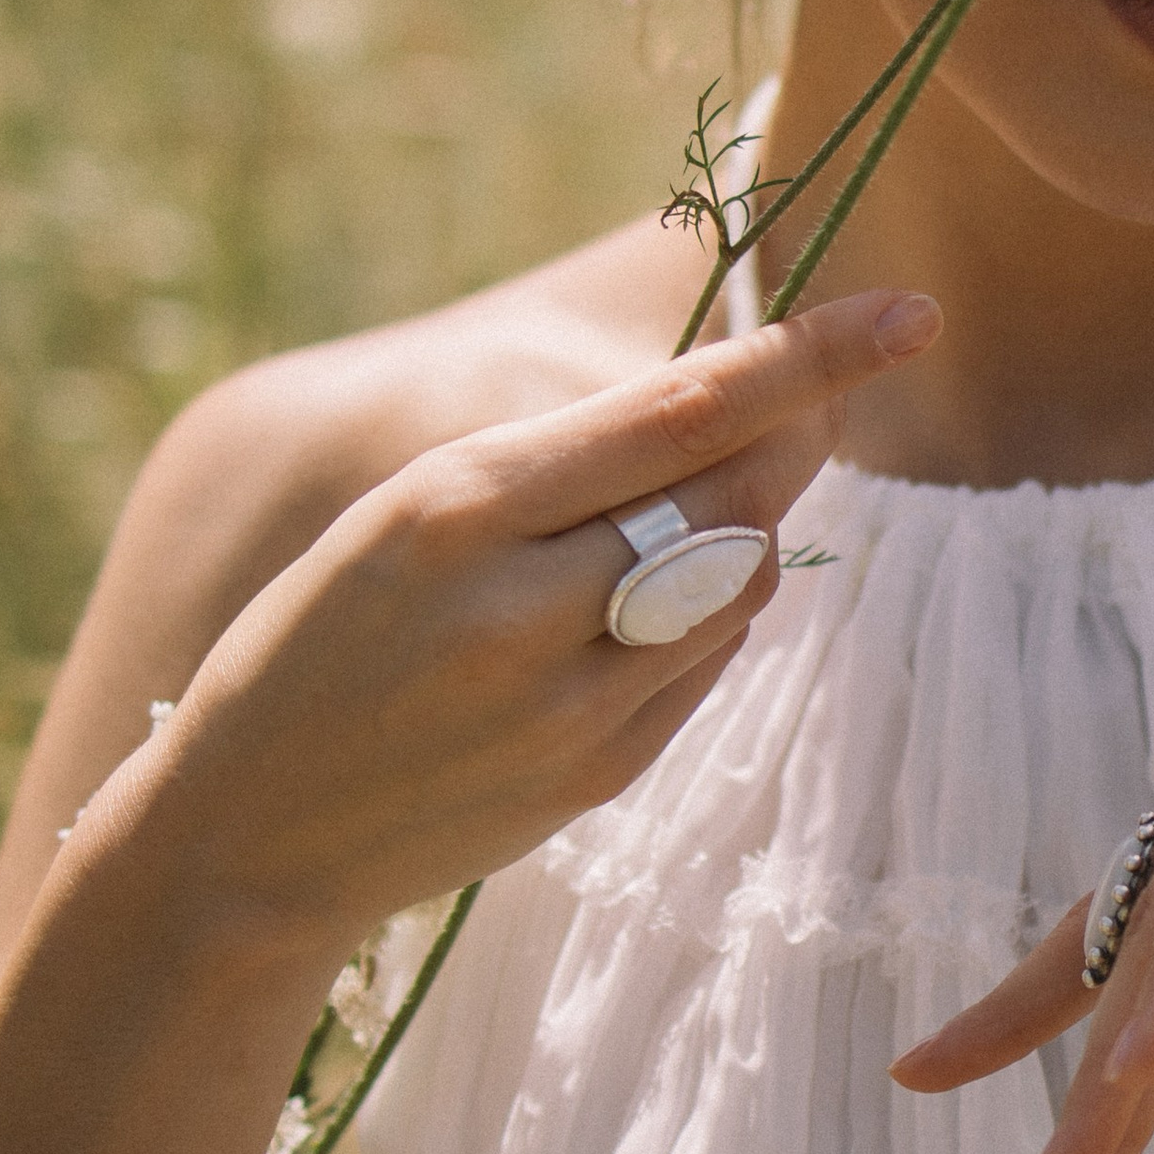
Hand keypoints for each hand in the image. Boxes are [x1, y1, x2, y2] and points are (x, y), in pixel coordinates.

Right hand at [92, 287, 939, 968]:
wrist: (243, 839)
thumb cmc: (318, 643)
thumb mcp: (400, 521)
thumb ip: (557, 472)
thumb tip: (731, 417)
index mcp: (455, 506)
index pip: (680, 409)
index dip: (810, 356)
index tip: (909, 313)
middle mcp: (521, 605)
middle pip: (736, 494)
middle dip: (799, 433)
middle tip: (826, 393)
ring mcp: (565, 706)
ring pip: (740, 584)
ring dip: (749, 531)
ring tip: (680, 519)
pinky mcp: (594, 779)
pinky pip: (707, 668)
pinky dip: (712, 619)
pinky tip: (650, 610)